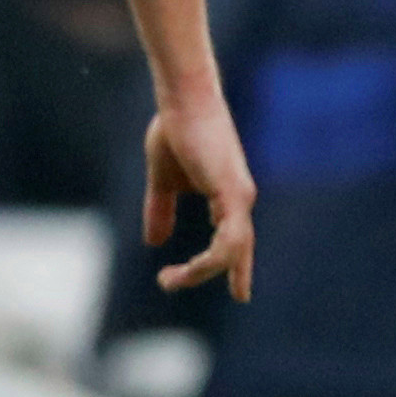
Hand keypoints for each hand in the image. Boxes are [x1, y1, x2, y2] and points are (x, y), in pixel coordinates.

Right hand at [143, 93, 256, 299]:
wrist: (182, 101)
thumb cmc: (175, 132)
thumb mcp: (164, 180)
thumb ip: (161, 210)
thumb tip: (154, 241)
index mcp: (230, 199)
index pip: (238, 242)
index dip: (239, 269)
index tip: (241, 295)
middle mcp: (241, 201)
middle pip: (236, 252)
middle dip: (214, 275)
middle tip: (171, 283)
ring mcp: (241, 197)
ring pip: (233, 251)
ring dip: (202, 270)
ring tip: (170, 279)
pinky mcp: (233, 192)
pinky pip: (231, 238)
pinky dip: (216, 257)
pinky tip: (196, 266)